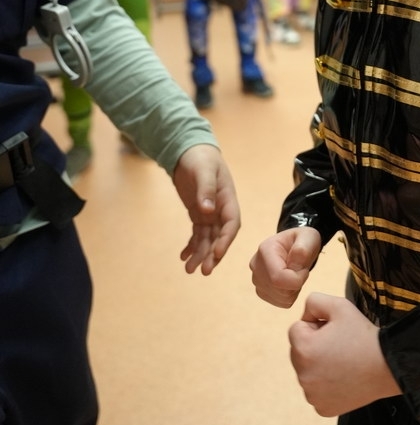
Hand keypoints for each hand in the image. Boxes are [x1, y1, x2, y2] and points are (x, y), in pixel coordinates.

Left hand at [172, 144, 240, 274]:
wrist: (190, 152)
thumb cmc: (201, 158)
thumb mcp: (203, 171)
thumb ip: (207, 190)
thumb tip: (208, 210)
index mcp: (228, 199)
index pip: (231, 224)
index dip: (225, 240)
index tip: (216, 253)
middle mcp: (221, 210)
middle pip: (220, 237)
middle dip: (213, 255)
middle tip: (204, 272)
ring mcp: (210, 213)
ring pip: (207, 239)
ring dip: (200, 255)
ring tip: (189, 270)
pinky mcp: (199, 215)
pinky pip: (197, 234)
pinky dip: (191, 246)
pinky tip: (183, 256)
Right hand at [249, 226, 321, 307]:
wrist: (295, 246)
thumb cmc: (302, 241)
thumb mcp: (308, 238)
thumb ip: (303, 250)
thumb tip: (294, 264)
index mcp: (265, 250)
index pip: (277, 278)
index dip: (297, 278)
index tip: (304, 269)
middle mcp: (256, 266)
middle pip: (279, 290)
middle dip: (296, 283)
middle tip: (300, 269)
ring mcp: (256, 280)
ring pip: (281, 298)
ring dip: (294, 289)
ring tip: (295, 273)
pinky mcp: (262, 291)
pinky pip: (282, 303)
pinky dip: (291, 295)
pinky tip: (291, 281)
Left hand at [289, 293, 400, 416]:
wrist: (388, 366)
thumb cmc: (363, 335)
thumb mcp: (340, 305)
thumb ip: (314, 300)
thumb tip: (305, 315)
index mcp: (303, 349)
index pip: (296, 329)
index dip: (316, 325)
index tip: (334, 330)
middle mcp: (303, 375)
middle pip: (299, 352)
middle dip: (314, 345)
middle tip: (340, 345)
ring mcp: (312, 395)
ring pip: (308, 372)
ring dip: (319, 365)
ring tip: (344, 361)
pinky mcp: (323, 408)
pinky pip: (317, 391)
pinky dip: (327, 385)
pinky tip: (344, 378)